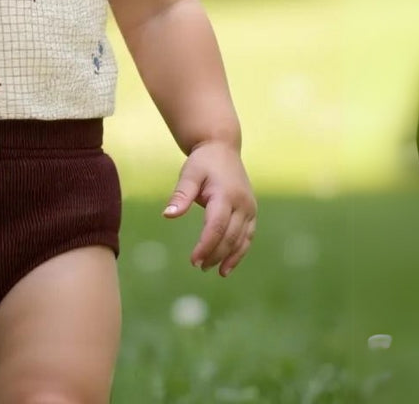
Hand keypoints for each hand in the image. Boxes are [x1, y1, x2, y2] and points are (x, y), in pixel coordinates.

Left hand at [162, 141, 255, 276]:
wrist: (221, 148)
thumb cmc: (202, 162)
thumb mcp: (189, 174)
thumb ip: (181, 195)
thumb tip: (167, 215)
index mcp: (226, 194)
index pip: (216, 227)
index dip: (206, 246)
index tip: (193, 260)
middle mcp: (243, 203)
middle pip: (230, 236)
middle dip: (215, 254)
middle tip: (198, 266)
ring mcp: (250, 208)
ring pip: (241, 240)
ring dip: (229, 257)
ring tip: (213, 270)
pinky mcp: (251, 212)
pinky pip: (247, 236)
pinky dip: (239, 252)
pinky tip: (227, 265)